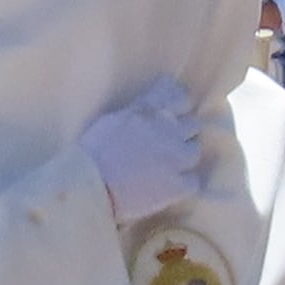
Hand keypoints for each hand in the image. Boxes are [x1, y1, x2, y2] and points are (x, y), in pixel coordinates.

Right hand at [79, 78, 204, 213]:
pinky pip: (193, 181)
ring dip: (184, 157)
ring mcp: (175, 157)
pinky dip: (184, 184)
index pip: (177, 96)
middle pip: (191, 125)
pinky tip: (172, 187)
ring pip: (194, 151)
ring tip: (170, 167)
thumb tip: (148, 108)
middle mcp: (168, 130)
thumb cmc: (92, 152)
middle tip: (168, 144)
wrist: (90, 184)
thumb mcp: (113, 119)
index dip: (180, 103)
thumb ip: (136, 111)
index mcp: (149, 111)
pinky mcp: (177, 184)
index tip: (177, 111)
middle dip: (182, 133)